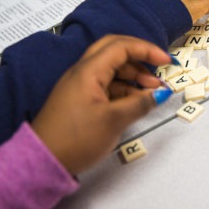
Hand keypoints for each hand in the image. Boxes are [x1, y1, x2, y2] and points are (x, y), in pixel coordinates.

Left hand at [31, 35, 170, 175]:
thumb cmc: (77, 138)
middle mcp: (83, 72)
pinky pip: (106, 85)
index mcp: (88, 71)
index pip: (121, 47)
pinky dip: (124, 89)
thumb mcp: (114, 121)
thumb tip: (160, 94)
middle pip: (114, 51)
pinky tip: (136, 102)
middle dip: (140, 57)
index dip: (146, 50)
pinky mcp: (79, 99)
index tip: (166, 62)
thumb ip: (139, 104)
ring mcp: (80, 85)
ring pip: (111, 69)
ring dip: (133, 75)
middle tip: (159, 69)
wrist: (41, 162)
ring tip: (152, 91)